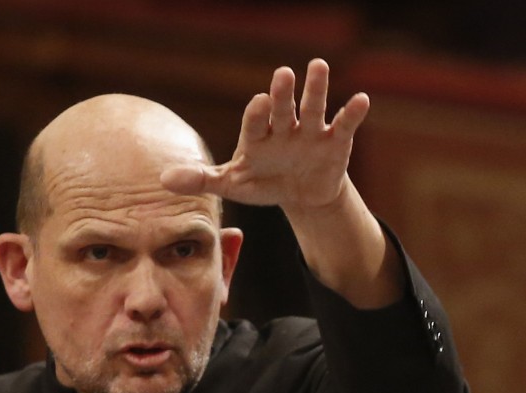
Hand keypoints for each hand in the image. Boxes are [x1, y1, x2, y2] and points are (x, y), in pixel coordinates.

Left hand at [161, 58, 368, 212]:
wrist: (300, 194)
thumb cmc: (263, 182)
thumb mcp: (232, 185)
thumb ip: (202, 179)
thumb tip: (164, 179)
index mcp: (257, 136)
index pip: (254, 122)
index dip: (256, 114)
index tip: (258, 103)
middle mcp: (283, 127)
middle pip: (282, 107)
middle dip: (282, 93)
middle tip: (282, 74)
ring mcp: (310, 132)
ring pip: (312, 107)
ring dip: (316, 88)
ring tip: (317, 65)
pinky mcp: (335, 141)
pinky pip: (344, 125)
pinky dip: (352, 113)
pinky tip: (361, 100)